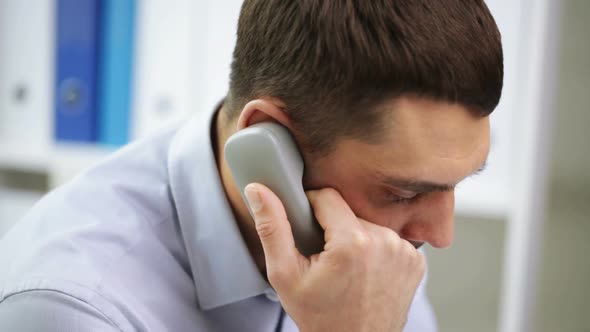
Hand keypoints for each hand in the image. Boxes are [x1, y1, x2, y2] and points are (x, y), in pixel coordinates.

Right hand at [244, 183, 425, 331]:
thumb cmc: (319, 317)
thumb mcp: (285, 274)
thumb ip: (272, 227)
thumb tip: (257, 190)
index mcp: (353, 241)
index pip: (327, 196)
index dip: (311, 208)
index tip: (306, 228)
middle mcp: (385, 241)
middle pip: (349, 212)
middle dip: (333, 228)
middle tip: (323, 257)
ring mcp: (405, 252)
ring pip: (369, 225)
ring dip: (355, 238)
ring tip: (345, 267)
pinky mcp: (416, 261)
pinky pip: (389, 240)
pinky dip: (376, 251)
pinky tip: (365, 272)